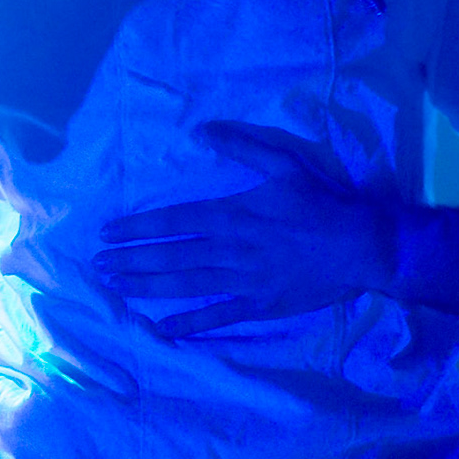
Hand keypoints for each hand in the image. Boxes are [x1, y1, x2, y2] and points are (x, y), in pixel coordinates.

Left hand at [95, 121, 404, 337]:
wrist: (359, 245)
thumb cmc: (320, 202)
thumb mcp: (283, 162)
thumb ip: (241, 145)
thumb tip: (202, 131)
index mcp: (232, 214)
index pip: (173, 221)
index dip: (137, 228)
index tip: (108, 233)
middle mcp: (231, 249)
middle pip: (170, 256)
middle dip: (131, 260)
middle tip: (98, 265)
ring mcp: (243, 280)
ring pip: (185, 285)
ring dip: (147, 286)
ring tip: (116, 287)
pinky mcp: (259, 304)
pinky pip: (218, 315)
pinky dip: (190, 322)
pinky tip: (162, 328)